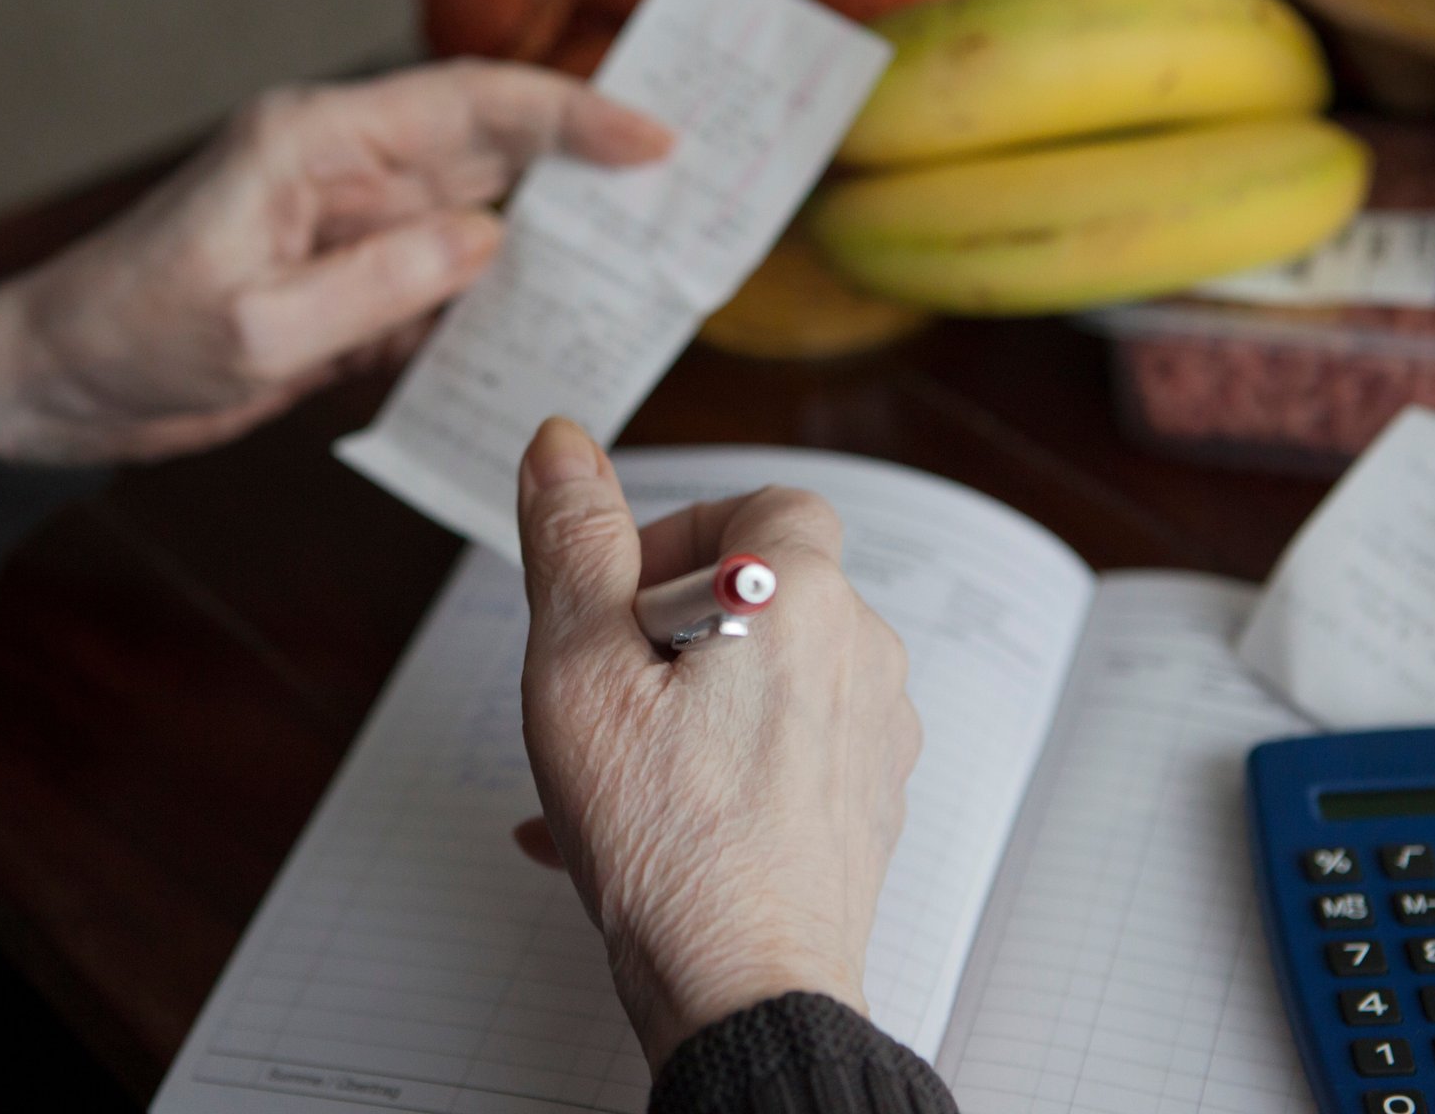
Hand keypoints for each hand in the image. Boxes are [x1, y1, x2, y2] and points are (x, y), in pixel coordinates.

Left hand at [0, 61, 670, 465]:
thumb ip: (380, 284)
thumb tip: (488, 244)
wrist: (56, 389)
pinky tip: (543, 337)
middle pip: (488, 151)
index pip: (469, 108)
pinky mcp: (344, 287)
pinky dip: (490, 310)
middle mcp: (341, 171)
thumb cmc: (128, 340)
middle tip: (678, 198)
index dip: (571, 116)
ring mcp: (345, 230)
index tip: (654, 140)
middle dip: (583, 168)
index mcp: (315, 144)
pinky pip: (439, 288)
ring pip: (474, 222)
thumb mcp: (259, 327)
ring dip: (548, 246)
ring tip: (635, 275)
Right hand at [513, 418, 921, 1069]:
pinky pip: (778, 752)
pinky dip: (712, 764)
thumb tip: (562, 445)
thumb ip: (573, 543)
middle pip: (761, 592)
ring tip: (605, 769)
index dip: (684, 532)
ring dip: (682, 701)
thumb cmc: (665, 838)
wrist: (742, 989)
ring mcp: (872, 739)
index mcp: (804, 600)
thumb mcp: (580, 668)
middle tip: (604, 690)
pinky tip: (636, 822)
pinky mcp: (863, 806)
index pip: (766, 503)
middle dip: (668, 627)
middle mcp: (861, 658)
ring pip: (762, 679)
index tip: (622, 596)